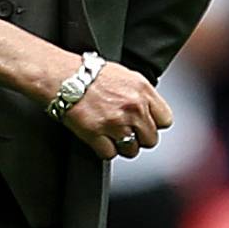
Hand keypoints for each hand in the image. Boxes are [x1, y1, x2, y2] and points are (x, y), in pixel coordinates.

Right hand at [57, 60, 172, 161]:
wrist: (63, 77)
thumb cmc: (89, 73)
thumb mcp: (125, 75)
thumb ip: (141, 94)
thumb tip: (149, 111)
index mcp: (142, 90)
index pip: (165, 120)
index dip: (154, 124)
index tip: (145, 123)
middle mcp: (133, 108)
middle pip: (151, 139)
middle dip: (139, 137)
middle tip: (126, 130)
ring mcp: (115, 123)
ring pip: (132, 150)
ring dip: (122, 146)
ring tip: (111, 135)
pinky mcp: (96, 134)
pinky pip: (110, 154)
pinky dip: (104, 149)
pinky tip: (99, 137)